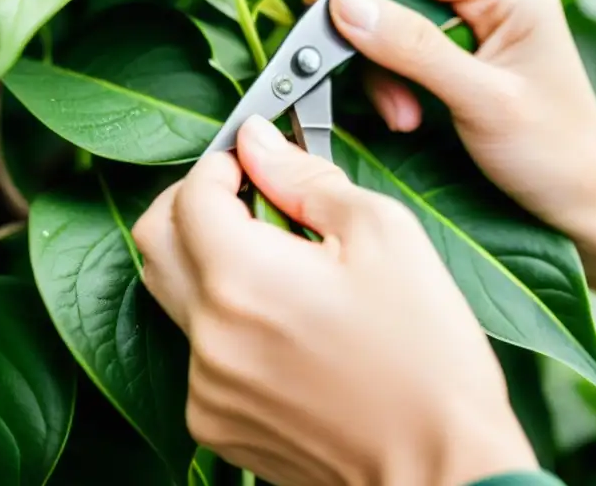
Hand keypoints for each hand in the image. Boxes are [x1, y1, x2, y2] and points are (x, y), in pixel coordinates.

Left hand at [133, 115, 537, 485]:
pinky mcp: (216, 423)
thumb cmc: (426, 354)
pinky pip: (198, 352)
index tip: (250, 160)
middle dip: (192, 204)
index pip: (190, 193)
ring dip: (210, 264)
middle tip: (246, 199)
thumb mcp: (384, 235)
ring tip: (280, 270)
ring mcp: (205, 387)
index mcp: (242, 278)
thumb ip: (306, 180)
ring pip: (174, 296)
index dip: (220, 163)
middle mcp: (208, 335)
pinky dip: (226, 323)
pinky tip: (286, 329)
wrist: (440, 470)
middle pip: (155, 239)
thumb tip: (260, 142)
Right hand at [304, 0, 595, 243]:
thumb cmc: (556, 155)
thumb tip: (342, 2)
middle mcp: (493, 3)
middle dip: (369, 33)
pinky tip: (407, 121)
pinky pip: (406, 61)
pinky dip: (393, 89)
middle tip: (336, 64)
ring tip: (401, 119)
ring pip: (396, 29)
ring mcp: (477, 35)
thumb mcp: (482, 100)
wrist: (585, 212)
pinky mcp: (462, 67)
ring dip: (381, 72)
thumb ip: (413, 48)